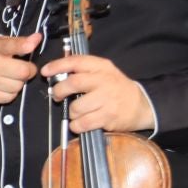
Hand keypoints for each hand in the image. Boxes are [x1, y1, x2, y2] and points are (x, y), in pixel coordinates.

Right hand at [0, 33, 41, 103]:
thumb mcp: (2, 42)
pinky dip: (12, 93)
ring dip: (20, 82)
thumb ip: (20, 41)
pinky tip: (6, 85)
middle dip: (29, 70)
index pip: (10, 46)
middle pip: (22, 71)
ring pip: (18, 87)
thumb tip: (38, 37)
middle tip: (26, 68)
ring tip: (13, 77)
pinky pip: (10, 97)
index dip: (23, 46)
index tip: (31, 45)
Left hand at [39, 54, 154, 133]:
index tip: (45, 71)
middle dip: (60, 91)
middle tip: (58, 96)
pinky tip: (80, 123)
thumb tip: (57, 72)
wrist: (142, 105)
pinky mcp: (108, 117)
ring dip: (71, 112)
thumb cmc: (117, 88)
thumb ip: (85, 70)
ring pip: (76, 107)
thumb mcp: (105, 72)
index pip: (76, 61)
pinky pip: (83, 123)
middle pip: (73, 83)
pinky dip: (76, 125)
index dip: (58, 65)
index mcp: (102, 67)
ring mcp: (107, 100)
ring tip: (76, 112)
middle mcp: (104, 81)